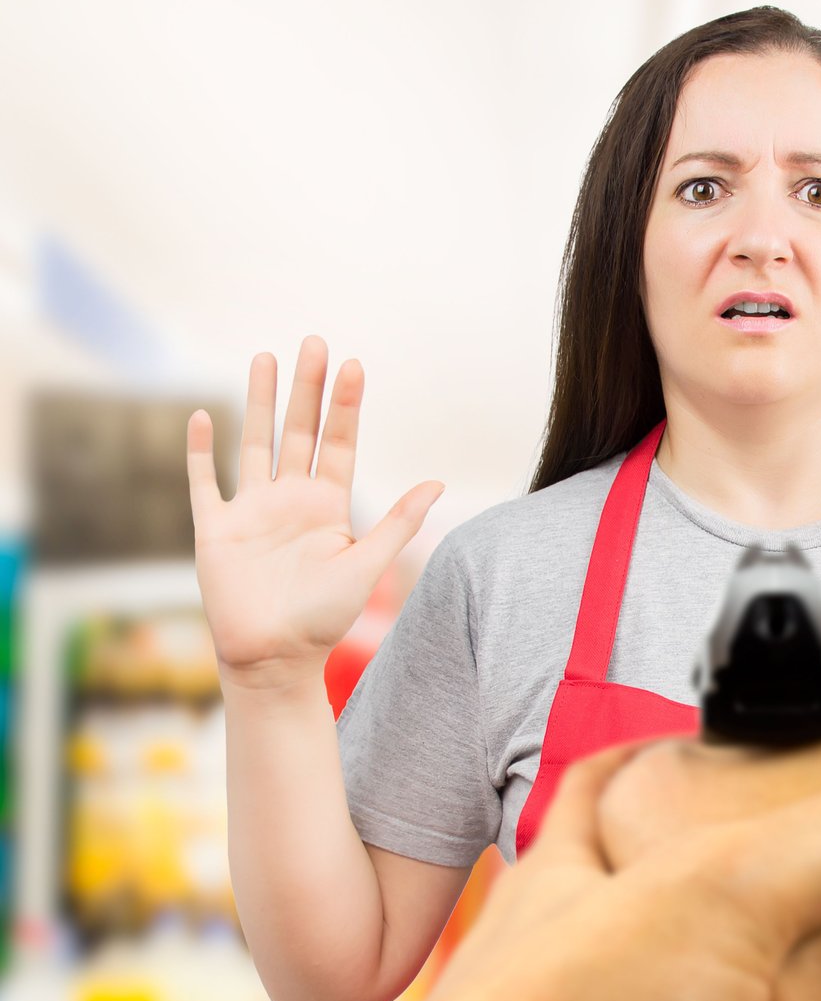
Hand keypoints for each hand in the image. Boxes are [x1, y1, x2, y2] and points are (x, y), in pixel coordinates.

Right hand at [186, 336, 443, 686]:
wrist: (274, 659)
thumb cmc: (324, 619)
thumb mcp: (368, 565)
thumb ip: (398, 522)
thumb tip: (438, 482)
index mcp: (328, 506)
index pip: (337, 442)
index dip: (345, 405)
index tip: (354, 365)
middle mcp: (291, 500)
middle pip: (299, 431)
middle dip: (307, 387)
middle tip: (315, 341)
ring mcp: (252, 511)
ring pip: (255, 443)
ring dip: (260, 402)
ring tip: (266, 358)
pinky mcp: (215, 529)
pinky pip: (204, 482)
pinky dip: (201, 450)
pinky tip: (203, 416)